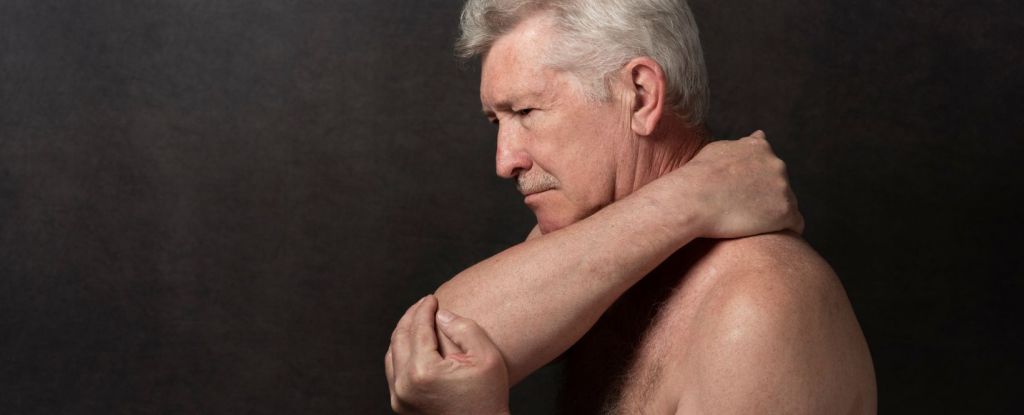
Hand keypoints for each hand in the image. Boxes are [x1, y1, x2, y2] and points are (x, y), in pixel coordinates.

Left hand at [385, 295, 509, 414]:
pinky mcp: (401, 405)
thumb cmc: (488, 397)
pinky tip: (416, 343)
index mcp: (423, 372)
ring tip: (419, 320)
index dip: (424, 308)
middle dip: (411, 316)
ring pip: (392, 353)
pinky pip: (394, 370)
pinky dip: (402, 352)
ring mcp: (400, 397)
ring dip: (404, 333)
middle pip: (399, 338)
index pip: (417, 328)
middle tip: (425, 304)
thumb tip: (441, 315)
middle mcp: (405, 385)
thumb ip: (464, 329)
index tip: (432, 298)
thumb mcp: (486, 357)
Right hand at [671, 130, 803, 237]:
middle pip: (780, 185)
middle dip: (766, 197)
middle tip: (742, 211)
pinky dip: (785, 230)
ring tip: (751, 225)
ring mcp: (783, 188)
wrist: (692, 200)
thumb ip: (742, 145)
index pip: (769, 165)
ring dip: (774, 214)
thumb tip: (758, 136)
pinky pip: (796, 224)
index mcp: (760, 148)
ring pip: (787, 204)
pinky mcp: (785, 212)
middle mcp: (776, 164)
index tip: (745, 193)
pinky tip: (770, 236)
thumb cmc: (699, 177)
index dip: (758, 181)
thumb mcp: (718, 150)